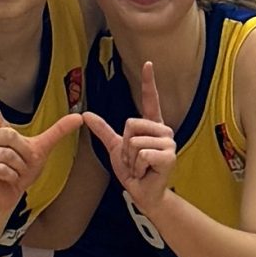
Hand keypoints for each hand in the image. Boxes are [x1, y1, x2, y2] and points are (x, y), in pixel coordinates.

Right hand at [0, 78, 80, 209]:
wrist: (10, 196)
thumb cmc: (21, 171)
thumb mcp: (42, 148)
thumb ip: (58, 132)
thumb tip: (79, 117)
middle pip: (11, 136)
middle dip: (24, 154)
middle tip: (22, 165)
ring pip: (8, 155)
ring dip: (19, 168)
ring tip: (14, 173)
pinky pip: (2, 169)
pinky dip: (12, 177)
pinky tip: (8, 180)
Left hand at [81, 61, 178, 215]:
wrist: (143, 193)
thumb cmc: (133, 171)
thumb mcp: (114, 148)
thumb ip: (103, 130)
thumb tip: (86, 114)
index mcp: (151, 125)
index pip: (150, 99)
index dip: (148, 81)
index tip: (147, 63)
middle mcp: (163, 131)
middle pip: (131, 123)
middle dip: (124, 147)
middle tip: (133, 160)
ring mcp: (169, 143)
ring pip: (134, 141)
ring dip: (130, 160)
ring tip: (140, 167)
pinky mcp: (169, 157)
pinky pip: (142, 154)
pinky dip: (137, 167)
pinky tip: (145, 172)